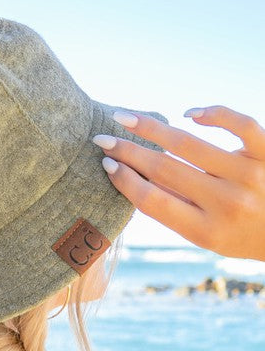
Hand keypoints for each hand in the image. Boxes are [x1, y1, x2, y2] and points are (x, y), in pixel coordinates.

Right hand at [93, 105, 264, 260]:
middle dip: (127, 151)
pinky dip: (213, 113)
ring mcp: (250, 176)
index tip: (107, 164)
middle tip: (101, 138)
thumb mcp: (209, 237)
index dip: (126, 181)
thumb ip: (176, 210)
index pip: (155, 201)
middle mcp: (228, 203)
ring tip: (124, 118)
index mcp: (207, 231)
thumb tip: (134, 177)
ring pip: (191, 144)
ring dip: (151, 128)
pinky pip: (240, 125)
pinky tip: (190, 114)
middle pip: (165, 170)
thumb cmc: (244, 235)